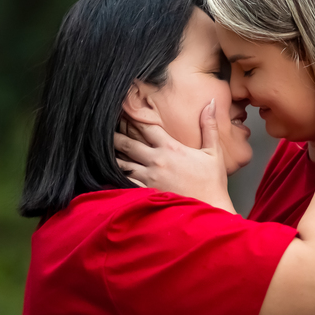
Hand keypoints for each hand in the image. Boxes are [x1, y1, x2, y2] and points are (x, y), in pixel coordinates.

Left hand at [113, 100, 236, 212]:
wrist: (209, 210)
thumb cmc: (212, 183)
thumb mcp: (213, 152)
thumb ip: (209, 127)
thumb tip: (211, 103)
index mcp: (170, 148)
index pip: (147, 127)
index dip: (133, 116)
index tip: (122, 109)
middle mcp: (156, 161)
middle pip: (128, 144)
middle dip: (115, 135)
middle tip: (102, 127)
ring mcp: (149, 178)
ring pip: (123, 164)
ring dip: (113, 156)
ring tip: (100, 149)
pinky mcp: (146, 193)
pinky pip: (125, 183)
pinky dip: (116, 177)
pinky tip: (107, 173)